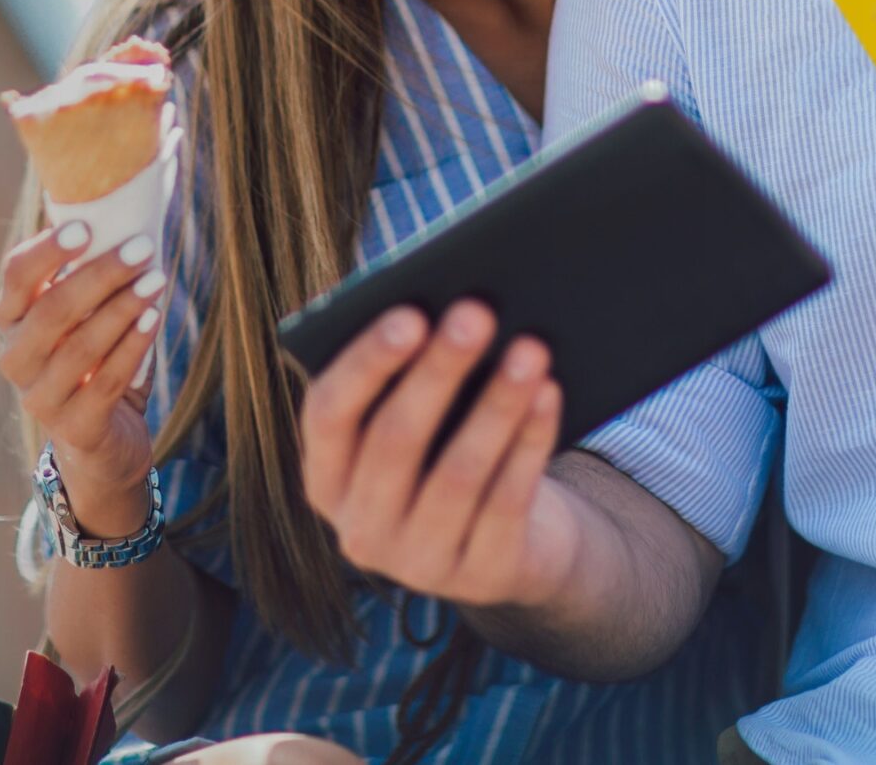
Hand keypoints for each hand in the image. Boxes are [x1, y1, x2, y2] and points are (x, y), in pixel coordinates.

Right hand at [0, 224, 167, 530]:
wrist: (104, 442)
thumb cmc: (97, 361)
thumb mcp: (87, 318)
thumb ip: (93, 280)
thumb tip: (129, 221)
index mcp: (11, 322)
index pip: (16, 277)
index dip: (47, 251)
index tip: (87, 227)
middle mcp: (16, 359)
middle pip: (51, 310)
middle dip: (100, 275)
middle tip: (141, 247)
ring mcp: (40, 398)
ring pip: (80, 347)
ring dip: (122, 308)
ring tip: (156, 279)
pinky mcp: (73, 428)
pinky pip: (105, 381)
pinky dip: (132, 346)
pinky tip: (153, 317)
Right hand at [298, 300, 577, 609]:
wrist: (510, 543)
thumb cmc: (450, 451)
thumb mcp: (418, 421)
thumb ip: (405, 370)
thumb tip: (431, 300)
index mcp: (326, 477)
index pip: (329, 414)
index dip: (367, 362)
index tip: (411, 313)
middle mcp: (360, 528)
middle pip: (395, 439)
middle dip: (439, 370)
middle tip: (477, 312)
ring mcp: (418, 562)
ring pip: (458, 473)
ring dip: (497, 404)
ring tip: (531, 348)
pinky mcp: (482, 575)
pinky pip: (507, 501)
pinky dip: (530, 443)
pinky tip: (549, 395)